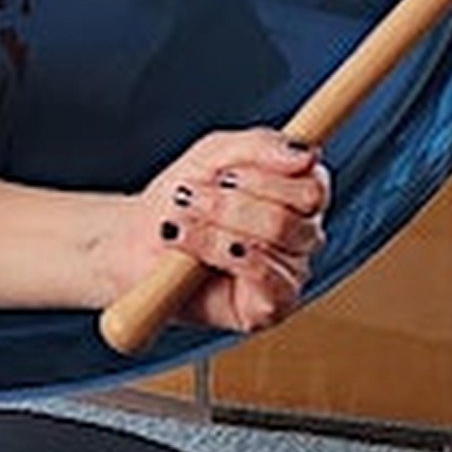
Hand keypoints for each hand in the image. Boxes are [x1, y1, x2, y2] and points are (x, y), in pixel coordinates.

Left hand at [141, 127, 327, 333]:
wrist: (138, 242)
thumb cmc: (182, 198)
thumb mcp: (214, 155)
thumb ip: (260, 145)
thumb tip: (306, 153)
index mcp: (299, 194)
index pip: (314, 183)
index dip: (265, 176)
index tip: (222, 174)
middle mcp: (303, 234)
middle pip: (294, 210)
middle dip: (230, 203)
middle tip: (188, 198)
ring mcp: (290, 271)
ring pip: (276, 239)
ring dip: (217, 227)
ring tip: (179, 226)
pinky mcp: (271, 305)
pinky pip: (267, 278)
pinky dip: (226, 257)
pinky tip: (197, 255)